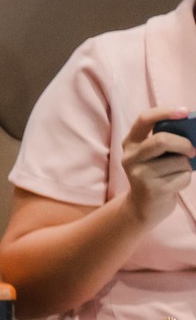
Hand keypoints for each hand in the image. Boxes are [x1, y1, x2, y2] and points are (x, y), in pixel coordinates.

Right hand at [120, 106, 195, 231]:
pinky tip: (173, 186)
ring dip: (186, 166)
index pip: (144, 119)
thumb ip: (168, 140)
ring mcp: (139, 175)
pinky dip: (185, 180)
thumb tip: (194, 133)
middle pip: (162, 140)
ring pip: (177, 161)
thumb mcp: (155, 154)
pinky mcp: (151, 190)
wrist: (143, 207)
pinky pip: (182, 177)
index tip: (185, 112)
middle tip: (192, 150)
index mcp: (131, 143)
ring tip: (174, 174)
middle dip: (184, 144)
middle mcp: (130, 158)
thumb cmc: (156, 173)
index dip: (165, 112)